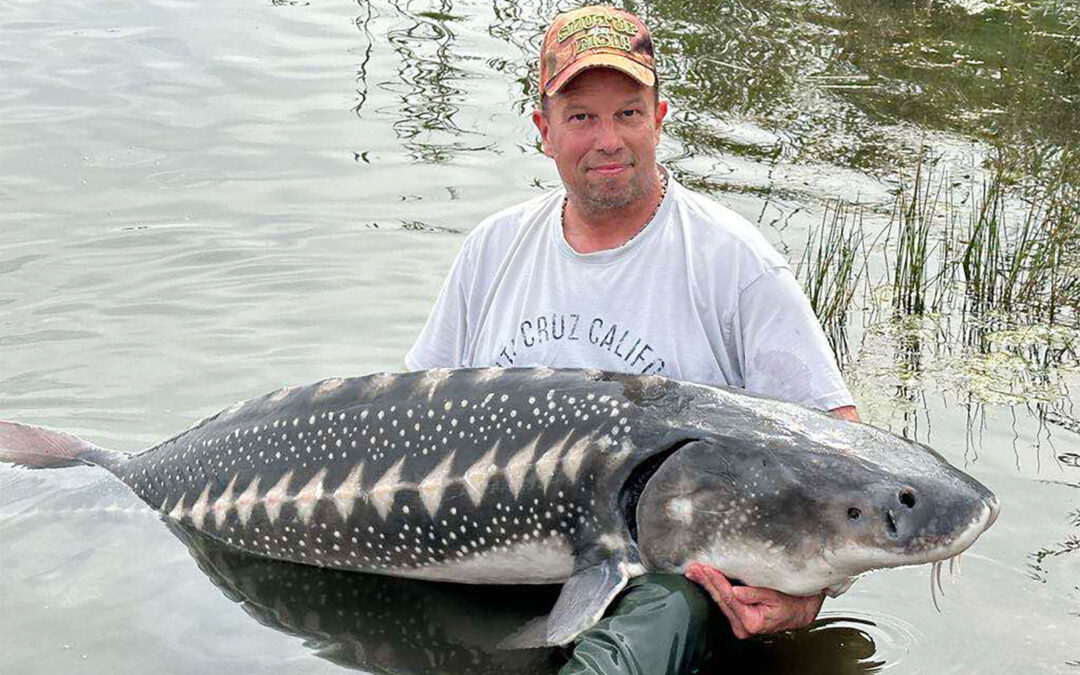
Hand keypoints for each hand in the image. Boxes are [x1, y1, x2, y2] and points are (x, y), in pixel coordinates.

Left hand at [684, 563, 823, 638]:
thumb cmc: (792, 602)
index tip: (706, 568)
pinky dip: (715, 589)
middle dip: (706, 582)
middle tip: (693, 568)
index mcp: (752, 621)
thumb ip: (756, 594)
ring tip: (695, 572)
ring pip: (720, 601)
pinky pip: (724, 602)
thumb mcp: (777, 595)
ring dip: (707, 585)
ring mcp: (739, 624)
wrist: (801, 611)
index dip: (716, 581)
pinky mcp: (739, 619)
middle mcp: (743, 626)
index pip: (729, 597)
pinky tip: (705, 580)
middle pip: (720, 599)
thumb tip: (736, 592)